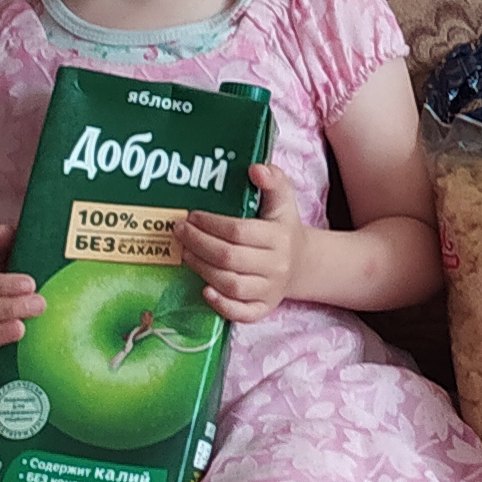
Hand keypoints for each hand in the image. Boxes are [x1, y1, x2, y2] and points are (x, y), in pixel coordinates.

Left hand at [180, 162, 306, 322]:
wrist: (302, 264)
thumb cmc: (283, 228)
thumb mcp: (283, 201)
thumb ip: (273, 180)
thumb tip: (256, 168)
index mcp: (280, 237)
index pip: (239, 231)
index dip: (210, 224)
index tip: (191, 216)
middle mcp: (276, 266)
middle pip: (229, 258)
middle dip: (198, 244)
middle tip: (179, 233)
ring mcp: (270, 290)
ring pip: (231, 284)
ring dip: (202, 269)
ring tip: (186, 253)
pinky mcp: (263, 308)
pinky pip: (242, 313)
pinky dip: (221, 305)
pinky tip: (204, 291)